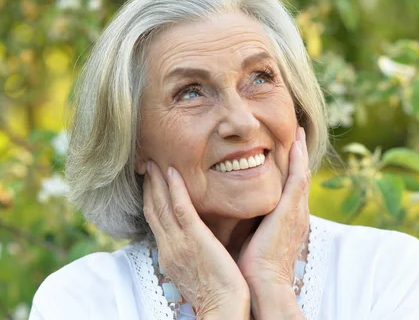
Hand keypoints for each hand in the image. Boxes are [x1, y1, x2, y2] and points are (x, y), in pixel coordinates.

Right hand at [143, 162, 249, 318]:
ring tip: (152, 162)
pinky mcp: (194, 238)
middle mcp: (168, 246)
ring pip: (161, 205)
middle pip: (153, 210)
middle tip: (146, 165)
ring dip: (156, 181)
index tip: (151, 181)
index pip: (155, 221)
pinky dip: (174, 188)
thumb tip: (197, 240)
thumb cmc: (217, 292)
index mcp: (169, 254)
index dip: (151, 199)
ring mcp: (179, 242)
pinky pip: (180, 208)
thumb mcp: (196, 269)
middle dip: (148, 186)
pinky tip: (171, 171)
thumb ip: (193, 252)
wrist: (223, 308)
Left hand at [237, 127, 309, 316]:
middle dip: (300, 154)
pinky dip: (298, 161)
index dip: (292, 167)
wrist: (264, 284)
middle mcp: (298, 213)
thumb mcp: (254, 237)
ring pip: (301, 174)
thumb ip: (252, 221)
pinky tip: (296, 144)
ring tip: (299, 132)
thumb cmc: (254, 266)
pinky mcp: (291, 211)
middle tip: (299, 133)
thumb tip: (237, 211)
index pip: (292, 187)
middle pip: (301, 176)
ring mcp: (297, 211)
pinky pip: (297, 179)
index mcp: (289, 220)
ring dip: (300, 151)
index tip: (289, 150)